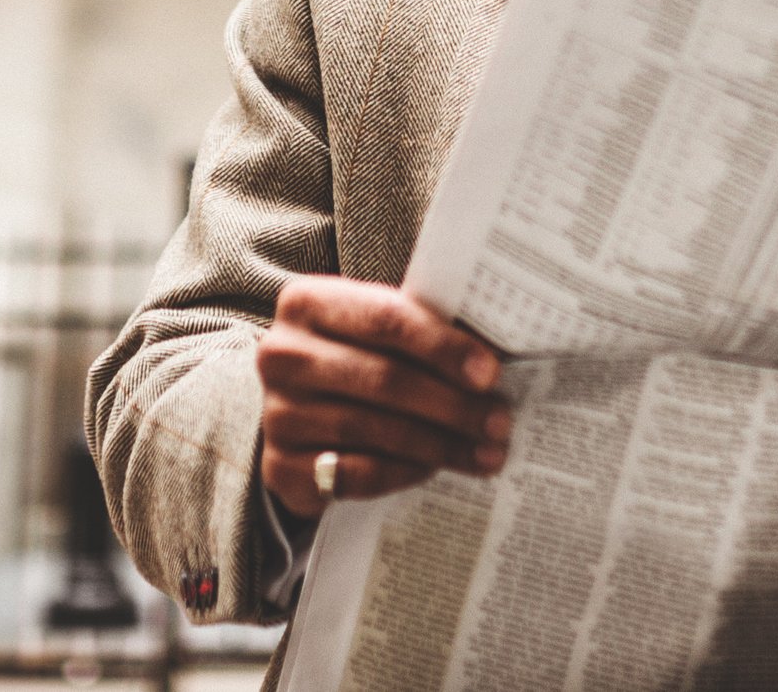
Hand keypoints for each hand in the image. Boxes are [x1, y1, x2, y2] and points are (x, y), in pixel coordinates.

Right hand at [255, 276, 511, 518]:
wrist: (300, 411)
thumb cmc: (357, 356)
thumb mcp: (380, 330)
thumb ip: (422, 329)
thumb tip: (498, 350)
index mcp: (307, 302)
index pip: (386, 319)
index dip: (443, 347)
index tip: (491, 373)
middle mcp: (282, 355)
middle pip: (384, 379)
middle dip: (452, 404)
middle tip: (500, 423)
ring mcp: (277, 414)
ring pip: (374, 430)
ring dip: (439, 445)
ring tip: (484, 453)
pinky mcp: (280, 467)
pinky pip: (356, 474)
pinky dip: (403, 472)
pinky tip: (436, 469)